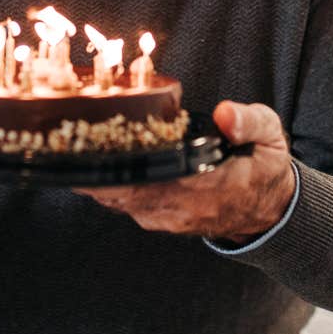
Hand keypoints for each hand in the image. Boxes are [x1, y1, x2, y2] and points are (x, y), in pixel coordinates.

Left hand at [74, 100, 295, 244]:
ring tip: (67, 141)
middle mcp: (181, 208)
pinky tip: (89, 157)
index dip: (115, 167)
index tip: (87, 145)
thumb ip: (249, 122)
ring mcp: (167, 217)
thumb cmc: (262, 165)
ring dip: (93, 173)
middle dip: (90, 165)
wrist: (269, 210)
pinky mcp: (158, 218)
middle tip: (62, 136)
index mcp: (208, 188)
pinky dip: (103, 182)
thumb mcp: (269, 134)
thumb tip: (225, 115)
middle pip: (121, 191)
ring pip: (116, 198)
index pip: (151, 181)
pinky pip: (122, 202)